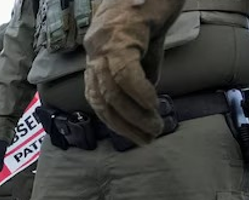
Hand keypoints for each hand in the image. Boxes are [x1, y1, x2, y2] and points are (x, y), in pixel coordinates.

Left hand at [83, 0, 182, 145]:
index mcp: (96, 57)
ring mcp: (103, 44)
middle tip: (147, 139)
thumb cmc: (151, 10)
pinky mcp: (119, 36)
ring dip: (134, 114)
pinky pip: (125, 73)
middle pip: (101, 100)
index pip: (96, 98)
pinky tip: (153, 105)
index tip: (135, 137)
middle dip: (124, 125)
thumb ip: (143, 72)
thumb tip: (145, 100)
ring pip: (112, 90)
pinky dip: (138, 93)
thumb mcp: (146, 47)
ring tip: (155, 126)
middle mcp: (94, 52)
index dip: (114, 122)